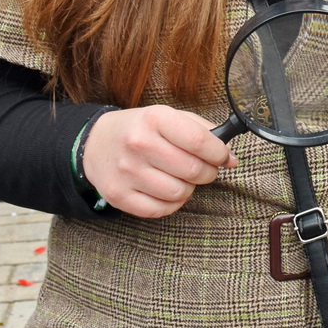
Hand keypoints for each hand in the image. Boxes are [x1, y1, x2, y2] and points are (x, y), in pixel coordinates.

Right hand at [82, 105, 238, 218]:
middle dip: (208, 172)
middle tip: (204, 169)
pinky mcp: (119, 196)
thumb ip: (203, 132)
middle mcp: (139, 144)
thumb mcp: (168, 117)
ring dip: (189, 188)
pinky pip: (160, 210)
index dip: (219, 153)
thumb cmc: (140, 130)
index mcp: (155, 119)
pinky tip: (167, 190)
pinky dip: (171, 204)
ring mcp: (127, 172)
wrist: (96, 143)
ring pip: (180, 193)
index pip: (200, 142)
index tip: (222, 156)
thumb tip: (231, 157)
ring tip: (182, 178)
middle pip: (193, 170)